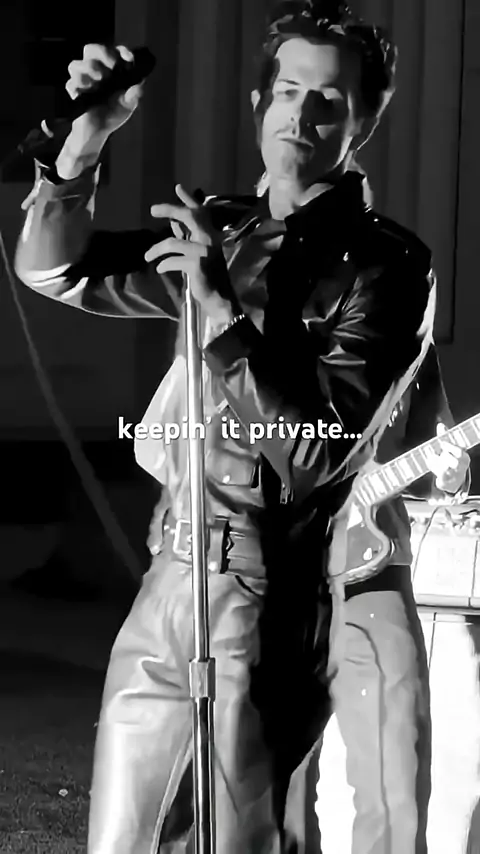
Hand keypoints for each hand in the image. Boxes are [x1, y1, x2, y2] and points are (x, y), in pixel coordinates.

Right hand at [66, 44, 142, 140]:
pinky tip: (87, 91)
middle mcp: (96, 70)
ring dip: (89, 69)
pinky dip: (79, 85)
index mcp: (111, 70)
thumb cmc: (112, 115)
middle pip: (92, 49)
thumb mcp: (128, 105)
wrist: (97, 132)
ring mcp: (83, 78)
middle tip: (111, 66)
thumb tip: (138, 86)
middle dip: (102, 54)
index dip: (121, 51)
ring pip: (77, 63)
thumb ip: (134, 95)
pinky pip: (71, 83)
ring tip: (98, 81)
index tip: (128, 57)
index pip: (115, 52)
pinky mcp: (73, 89)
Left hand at [146, 185, 239, 322]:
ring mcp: (204, 251)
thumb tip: (173, 223)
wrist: (219, 298)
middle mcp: (209, 239)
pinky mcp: (197, 264)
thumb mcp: (197, 253)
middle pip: (189, 216)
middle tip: (153, 209)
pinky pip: (173, 260)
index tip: (177, 187)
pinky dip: (164, 265)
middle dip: (170, 209)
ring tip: (147, 257)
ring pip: (173, 242)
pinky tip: (159, 269)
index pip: (200, 212)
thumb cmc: (208, 276)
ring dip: (156, 250)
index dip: (189, 199)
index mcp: (210, 235)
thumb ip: (186, 237)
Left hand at [425, 422, 469, 493]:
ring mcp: (454, 476)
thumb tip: (440, 425)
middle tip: (437, 452)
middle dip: (445, 456)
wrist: (455, 480)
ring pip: (445, 469)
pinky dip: (434, 469)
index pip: (460, 451)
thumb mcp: (450, 448)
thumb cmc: (451, 459)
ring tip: (431, 458)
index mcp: (464, 457)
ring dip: (436, 463)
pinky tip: (430, 464)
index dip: (451, 446)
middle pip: (455, 462)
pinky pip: (439, 477)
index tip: (442, 443)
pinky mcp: (447, 483)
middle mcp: (461, 467)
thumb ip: (445, 437)